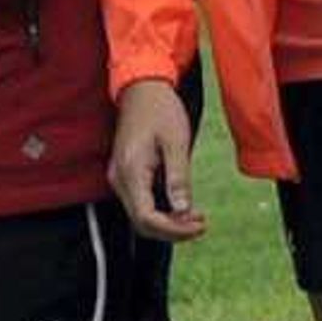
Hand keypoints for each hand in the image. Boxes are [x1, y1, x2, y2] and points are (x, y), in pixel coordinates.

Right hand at [111, 79, 205, 240]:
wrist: (141, 89)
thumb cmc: (161, 110)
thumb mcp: (176, 142)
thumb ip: (179, 177)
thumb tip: (183, 210)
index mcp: (131, 171)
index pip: (147, 217)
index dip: (174, 229)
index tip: (200, 225)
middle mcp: (119, 179)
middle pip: (142, 223)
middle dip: (173, 231)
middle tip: (202, 224)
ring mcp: (120, 178)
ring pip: (141, 217)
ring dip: (169, 224)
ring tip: (198, 218)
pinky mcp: (126, 176)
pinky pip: (141, 204)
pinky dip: (162, 212)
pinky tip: (184, 207)